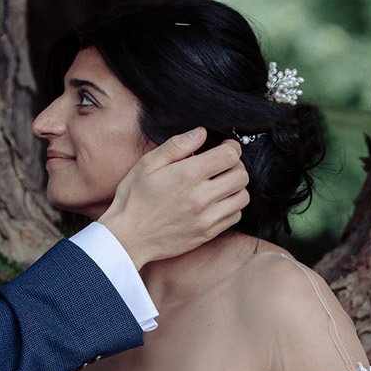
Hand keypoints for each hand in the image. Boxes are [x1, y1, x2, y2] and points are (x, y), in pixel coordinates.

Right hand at [97, 129, 250, 268]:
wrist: (128, 237)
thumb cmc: (134, 198)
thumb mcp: (148, 164)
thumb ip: (177, 145)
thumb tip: (201, 134)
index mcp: (188, 175)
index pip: (229, 156)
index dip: (232, 148)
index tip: (225, 147)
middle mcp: (201, 197)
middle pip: (241, 176)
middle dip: (235, 165)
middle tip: (223, 165)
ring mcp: (207, 218)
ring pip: (242, 197)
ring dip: (235, 187)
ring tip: (221, 184)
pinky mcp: (207, 233)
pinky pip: (234, 216)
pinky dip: (231, 206)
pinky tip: (216, 202)